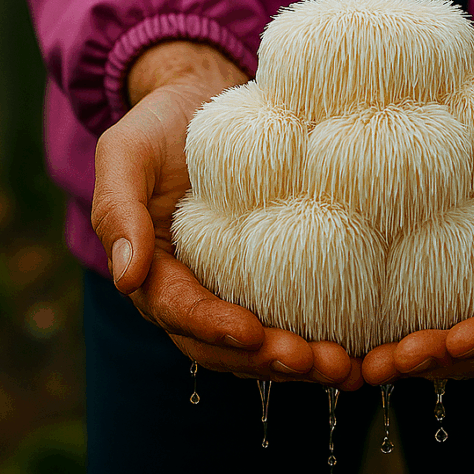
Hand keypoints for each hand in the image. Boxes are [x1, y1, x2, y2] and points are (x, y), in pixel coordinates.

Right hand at [91, 40, 362, 389]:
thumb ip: (117, 212)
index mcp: (154, 272)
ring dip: (299, 365)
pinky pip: (288, 321)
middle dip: (267, 361)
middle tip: (316, 363)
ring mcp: (231, 292)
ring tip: (344, 368)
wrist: (200, 105)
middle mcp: (192, 294)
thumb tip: (125, 278)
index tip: (250, 331)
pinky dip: (316, 341)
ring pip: (259, 347)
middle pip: (224, 346)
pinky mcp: (269, 282)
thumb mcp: (125, 155)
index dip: (213, 326)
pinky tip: (356, 351)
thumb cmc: (160, 127)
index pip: (180, 311)